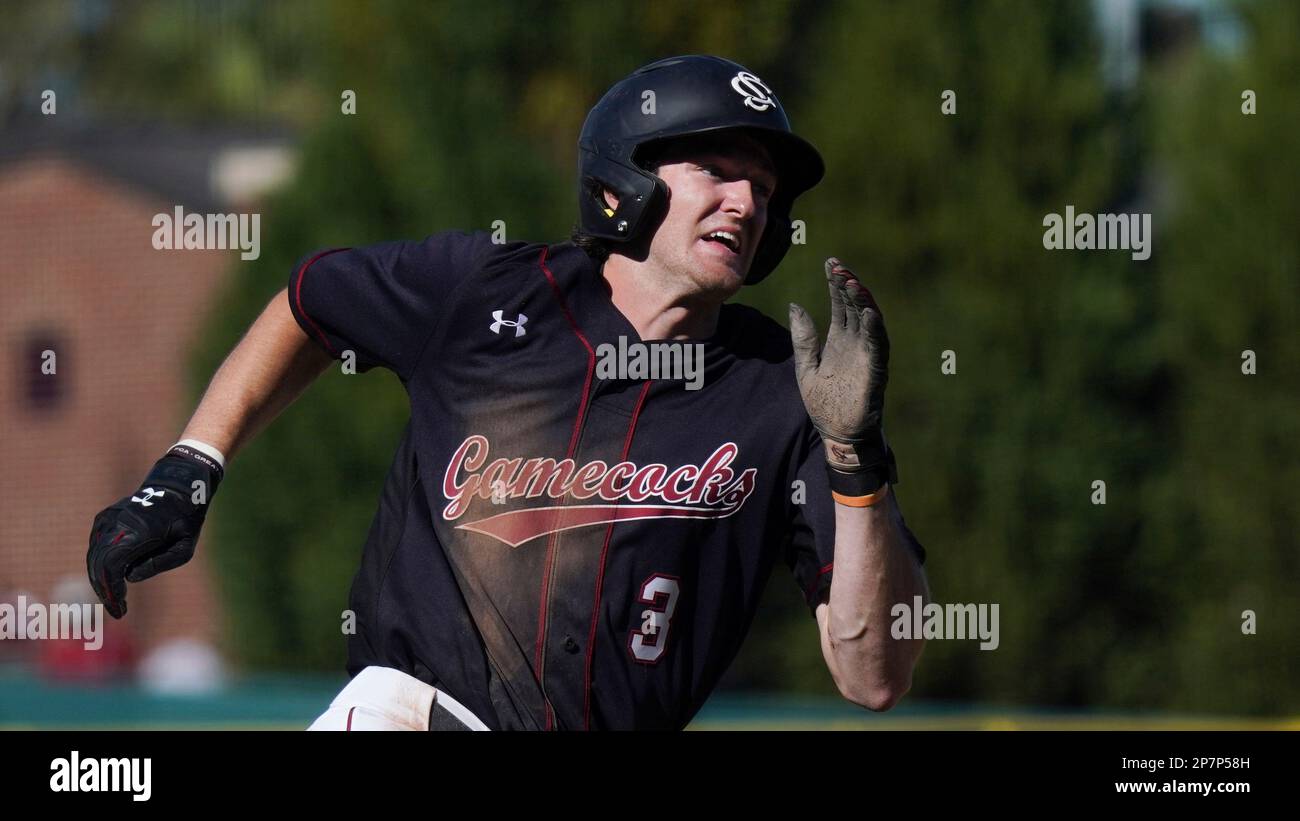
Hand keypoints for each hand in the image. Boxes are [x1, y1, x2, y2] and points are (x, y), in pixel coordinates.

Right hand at [87, 447, 221, 617]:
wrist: (175, 487)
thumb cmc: (185, 519)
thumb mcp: (185, 547)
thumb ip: (160, 564)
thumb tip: (130, 577)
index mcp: (138, 531)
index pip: (112, 566)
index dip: (112, 590)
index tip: (120, 608)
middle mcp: (117, 523)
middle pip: (99, 564)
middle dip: (105, 590)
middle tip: (116, 609)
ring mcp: (107, 519)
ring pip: (93, 556)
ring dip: (100, 580)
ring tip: (114, 598)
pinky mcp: (103, 518)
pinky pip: (95, 546)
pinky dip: (99, 564)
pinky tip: (111, 579)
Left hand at [789, 257, 889, 471]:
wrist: (837, 435)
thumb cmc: (824, 404)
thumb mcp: (805, 366)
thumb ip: (803, 337)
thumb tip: (795, 305)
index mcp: (839, 340)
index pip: (839, 304)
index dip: (835, 283)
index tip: (829, 262)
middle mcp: (856, 343)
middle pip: (853, 306)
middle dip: (847, 285)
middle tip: (838, 266)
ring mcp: (867, 355)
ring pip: (868, 321)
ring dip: (862, 301)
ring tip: (852, 282)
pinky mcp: (875, 371)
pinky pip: (877, 346)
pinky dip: (874, 328)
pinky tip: (869, 312)